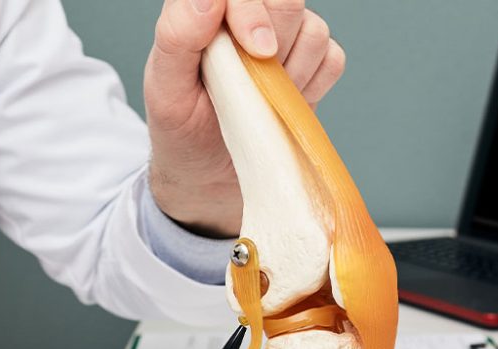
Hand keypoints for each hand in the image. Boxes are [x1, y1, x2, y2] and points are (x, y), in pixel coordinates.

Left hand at [145, 0, 345, 237]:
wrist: (209, 181)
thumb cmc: (181, 131)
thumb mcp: (164, 90)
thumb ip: (177, 35)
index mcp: (209, 11)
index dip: (253, 11)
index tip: (256, 51)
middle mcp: (249, 17)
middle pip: (287, 0)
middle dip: (274, 42)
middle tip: (252, 79)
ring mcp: (285, 41)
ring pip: (314, 31)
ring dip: (290, 72)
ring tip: (259, 99)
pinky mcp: (313, 69)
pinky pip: (333, 60)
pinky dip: (314, 86)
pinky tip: (284, 104)